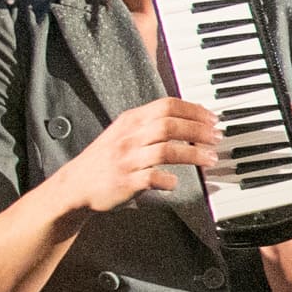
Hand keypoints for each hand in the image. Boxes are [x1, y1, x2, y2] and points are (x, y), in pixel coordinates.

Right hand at [62, 99, 221, 212]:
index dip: (193, 110)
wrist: (74, 186)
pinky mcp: (126, 182)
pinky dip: (168, 180)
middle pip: (170, 125)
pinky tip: (175, 182)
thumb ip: (149, 124)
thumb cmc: (104, 159)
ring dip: (193, 154)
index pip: (166, 105)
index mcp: (130, 121)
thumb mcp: (122, 132)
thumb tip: (187, 118)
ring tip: (210, 158)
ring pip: (167, 150)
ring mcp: (127, 160)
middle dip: (199, 130)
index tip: (212, 118)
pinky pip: (153, 178)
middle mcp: (129, 137)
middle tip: (217, 137)